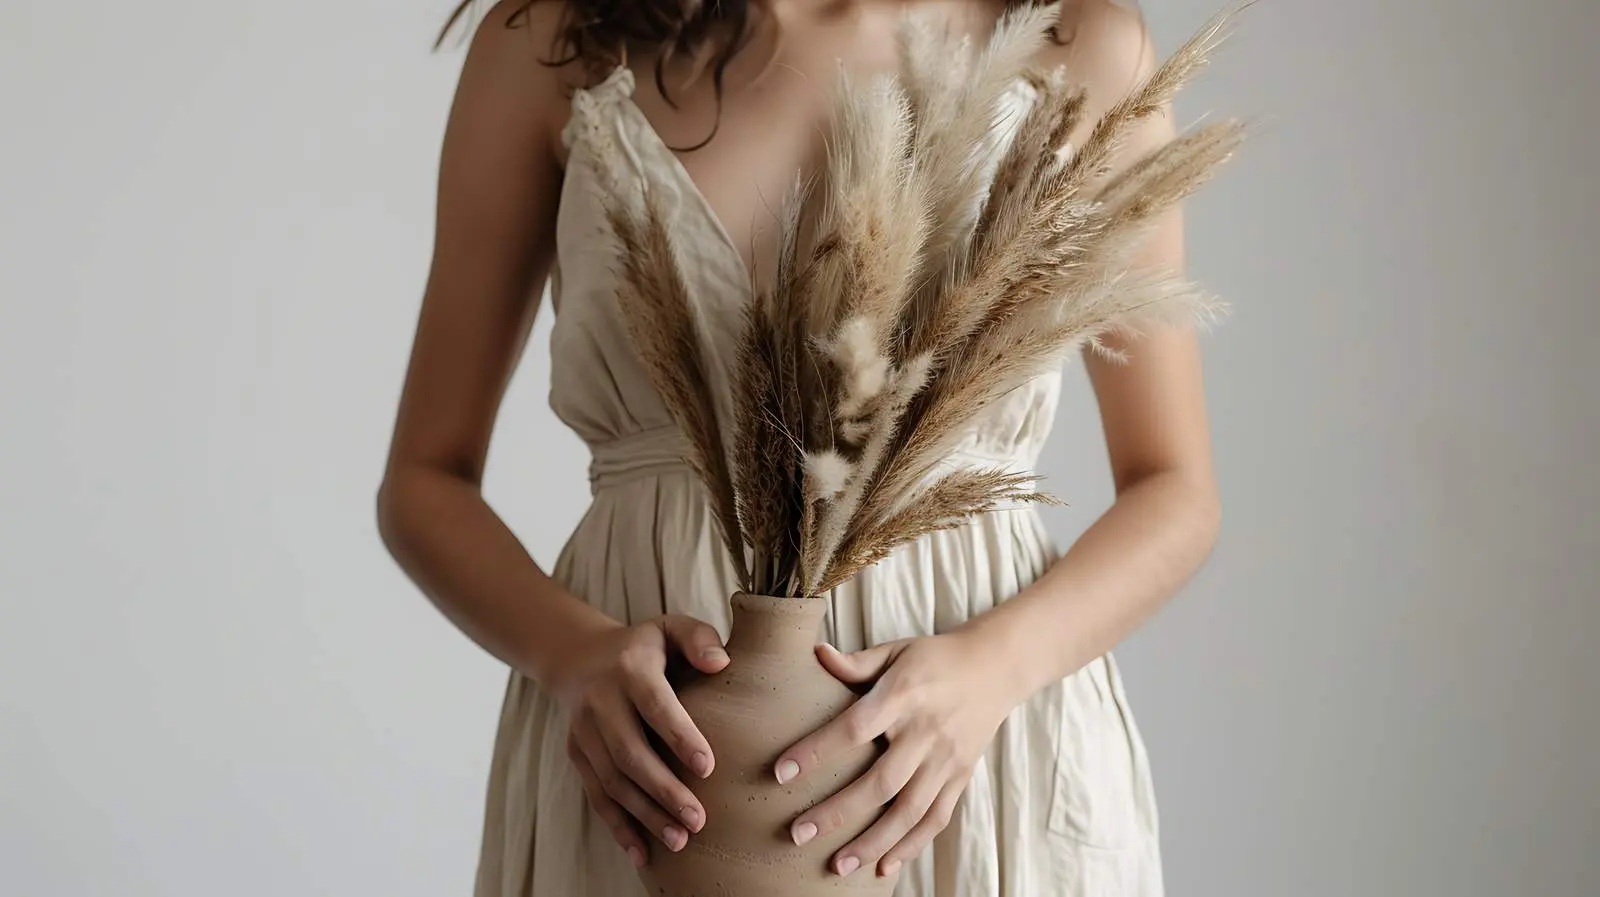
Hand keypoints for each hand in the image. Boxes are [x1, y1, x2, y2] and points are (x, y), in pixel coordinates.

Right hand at [549, 615, 730, 866]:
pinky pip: (596, 796)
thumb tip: (721, 663)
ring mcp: (583, 732)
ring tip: (680, 840)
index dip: (679, 736)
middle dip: (663, 790)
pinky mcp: (577, 755)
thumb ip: (698, 638)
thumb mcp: (670, 627)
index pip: (654, 705)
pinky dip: (618, 827)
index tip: (708, 767)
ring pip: (612, 781)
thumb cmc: (644, 646)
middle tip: (699, 820)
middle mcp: (600, 701)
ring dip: (644, 815)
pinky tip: (642, 854)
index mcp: (629, 668)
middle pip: (629, 753)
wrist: (578, 657)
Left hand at [773, 631, 1016, 878]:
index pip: (854, 728)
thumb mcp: (895, 650)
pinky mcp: (960, 778)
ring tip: (837, 865)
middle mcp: (927, 732)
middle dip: (837, 812)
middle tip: (798, 833)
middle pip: (880, 782)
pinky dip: (911, 847)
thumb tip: (814, 654)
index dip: (817, 751)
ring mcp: (946, 760)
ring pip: (909, 811)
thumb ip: (856, 662)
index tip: (780, 773)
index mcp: (904, 694)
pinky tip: (883, 867)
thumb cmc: (934, 658)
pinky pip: (935, 820)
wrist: (995, 667)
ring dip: (873, 843)